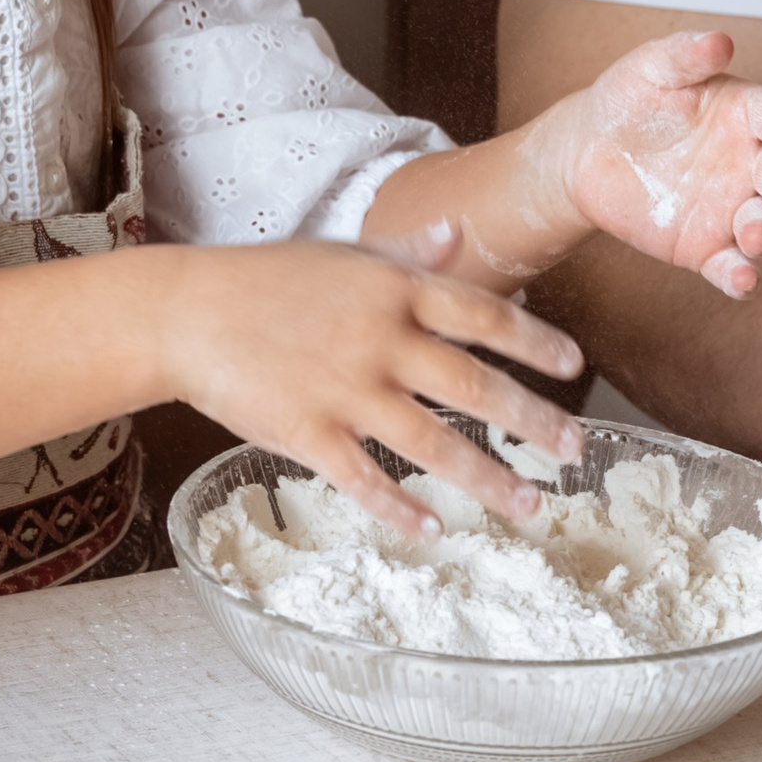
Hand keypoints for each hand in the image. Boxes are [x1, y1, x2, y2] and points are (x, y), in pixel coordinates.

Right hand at [164, 231, 587, 538]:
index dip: (535, 342)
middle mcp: (380, 340)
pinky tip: (434, 530)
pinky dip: (400, 509)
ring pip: (432, 445)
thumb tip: (460, 231)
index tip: (575, 368)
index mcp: (394, 290)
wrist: (185, 312)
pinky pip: (364, 481)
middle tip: (576, 451)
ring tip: (531, 506)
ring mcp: (345, 391)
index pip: (484, 315)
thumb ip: (408, 252)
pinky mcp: (307, 434)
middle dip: (532, 422)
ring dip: (487, 480)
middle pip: (474, 387)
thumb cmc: (266, 279)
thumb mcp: (344, 253)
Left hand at [531, 31, 761, 297]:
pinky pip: (733, 267)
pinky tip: (741, 280)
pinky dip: (742, 278)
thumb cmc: (626, 100)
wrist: (585, 152)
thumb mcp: (649, 69)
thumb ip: (684, 55)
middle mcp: (750, 165)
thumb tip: (721, 40)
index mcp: (747, 115)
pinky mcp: (706, 249)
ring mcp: (732, 210)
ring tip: (753, 237)